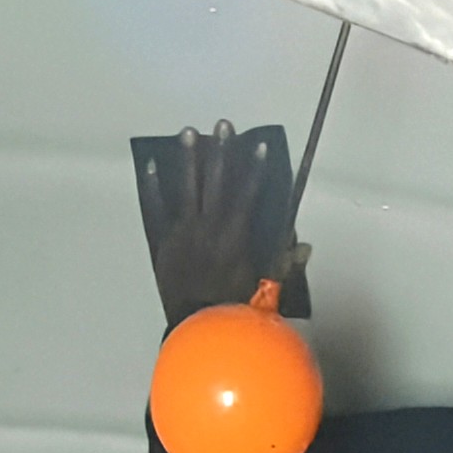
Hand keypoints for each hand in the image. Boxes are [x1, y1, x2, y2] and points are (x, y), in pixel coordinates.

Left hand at [138, 120, 309, 328]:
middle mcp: (209, 228)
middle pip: (216, 182)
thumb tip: (302, 246)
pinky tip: (150, 166)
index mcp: (235, 236)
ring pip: (187, 188)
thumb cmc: (231, 311)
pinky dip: (153, 188)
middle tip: (223, 125)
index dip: (255, 168)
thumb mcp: (264, 289)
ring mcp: (184, 233)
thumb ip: (283, 264)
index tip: (260, 144)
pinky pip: (156, 210)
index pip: (248, 193)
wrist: (197, 328)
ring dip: (189, 159)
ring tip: (188, 132)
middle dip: (221, 151)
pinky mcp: (164, 243)